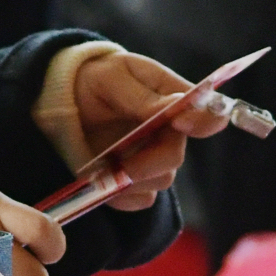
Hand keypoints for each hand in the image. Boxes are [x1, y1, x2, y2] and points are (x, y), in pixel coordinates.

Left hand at [65, 49, 232, 208]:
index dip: (203, 121)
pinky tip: (100, 178)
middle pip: (174, 157)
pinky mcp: (139, 182)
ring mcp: (156, 159)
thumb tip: (176, 106)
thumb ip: (142, 95)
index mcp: (175, 100)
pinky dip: (120, 194)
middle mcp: (172, 133)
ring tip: (98, 163)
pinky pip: (140, 199)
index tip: (180, 122)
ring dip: (128, 177)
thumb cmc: (96, 80)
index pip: (209, 113)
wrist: (67, 103)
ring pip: (158, 181)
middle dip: (146, 163)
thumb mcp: (112, 76)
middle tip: (116, 164)